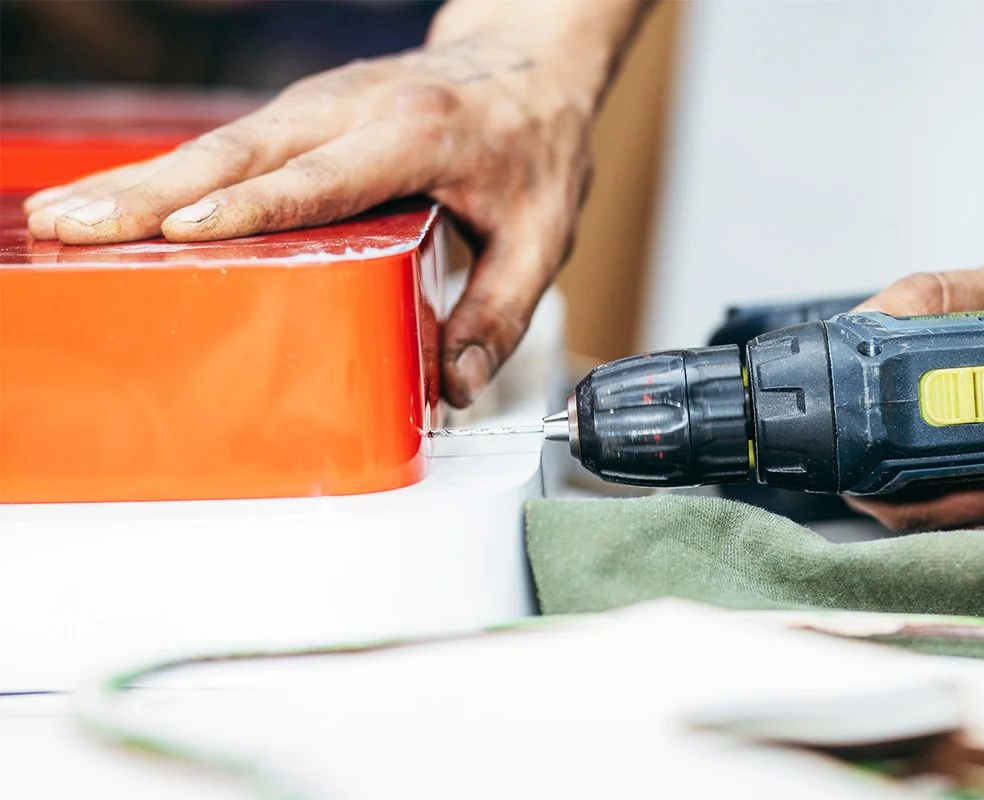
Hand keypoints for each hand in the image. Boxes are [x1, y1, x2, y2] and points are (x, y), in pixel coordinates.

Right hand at [24, 0, 649, 406]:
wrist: (529, 60)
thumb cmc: (535, 141)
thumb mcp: (542, 234)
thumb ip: (500, 311)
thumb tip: (455, 386)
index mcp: (420, 133)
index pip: (325, 176)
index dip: (254, 205)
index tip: (185, 228)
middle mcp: (357, 108)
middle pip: (241, 152)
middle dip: (152, 192)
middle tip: (75, 226)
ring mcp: (323, 103)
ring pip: (221, 143)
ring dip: (140, 180)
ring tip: (65, 217)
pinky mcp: (307, 111)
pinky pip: (231, 143)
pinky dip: (170, 173)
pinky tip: (120, 201)